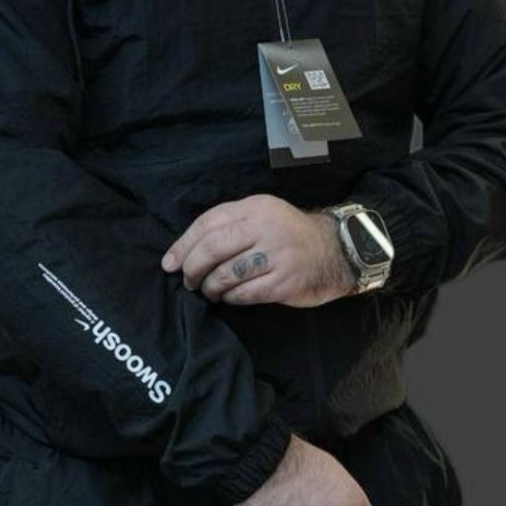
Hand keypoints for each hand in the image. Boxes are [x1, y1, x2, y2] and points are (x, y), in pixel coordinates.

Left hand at [161, 196, 355, 306]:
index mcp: (256, 207)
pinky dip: (231, 298)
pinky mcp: (285, 282)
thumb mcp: (264, 215)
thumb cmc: (290, 236)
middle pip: (213, 248)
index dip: (184, 245)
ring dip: (210, 287)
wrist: (336, 251)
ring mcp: (277, 255)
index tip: (169, 262)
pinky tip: (229, 298)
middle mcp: (265, 227)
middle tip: (187, 281)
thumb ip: (232, 225)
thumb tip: (187, 250)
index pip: (208, 223)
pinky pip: (245, 293)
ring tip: (209, 291)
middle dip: (192, 268)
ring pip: (227, 274)